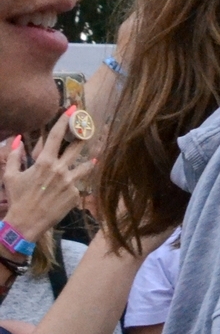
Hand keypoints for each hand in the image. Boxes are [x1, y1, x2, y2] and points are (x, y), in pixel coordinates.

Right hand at [3, 110, 94, 244]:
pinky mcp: (75, 195)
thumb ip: (15, 155)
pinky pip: (78, 185)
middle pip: (77, 147)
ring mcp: (70, 182)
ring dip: (88, 160)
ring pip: (85, 166)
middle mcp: (60, 169)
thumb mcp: (11, 176)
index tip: (73, 108)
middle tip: (88, 128)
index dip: (66, 120)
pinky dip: (74, 183)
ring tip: (94, 155)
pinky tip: (70, 187)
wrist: (25, 224)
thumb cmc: (18, 199)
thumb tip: (17, 138)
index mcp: (44, 162)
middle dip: (83, 136)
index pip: (57, 135)